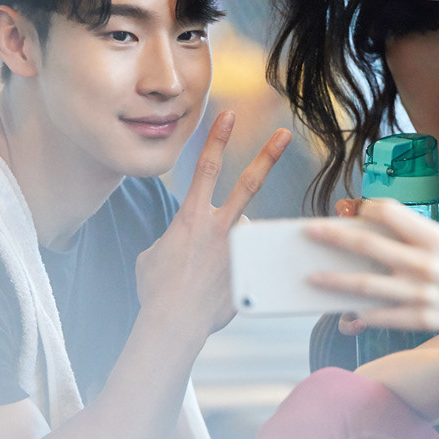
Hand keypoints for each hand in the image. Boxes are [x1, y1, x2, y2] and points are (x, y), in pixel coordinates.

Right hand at [136, 111, 290, 333]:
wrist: (172, 323)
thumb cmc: (156, 289)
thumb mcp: (155, 254)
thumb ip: (175, 237)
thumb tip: (186, 240)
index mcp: (192, 217)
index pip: (206, 167)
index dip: (217, 138)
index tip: (228, 115)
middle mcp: (219, 226)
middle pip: (248, 183)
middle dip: (267, 156)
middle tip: (283, 134)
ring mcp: (237, 247)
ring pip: (244, 229)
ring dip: (231, 243)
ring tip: (209, 271)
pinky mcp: (248, 269)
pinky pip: (249, 259)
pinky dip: (238, 268)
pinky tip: (220, 287)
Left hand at [306, 199, 438, 341]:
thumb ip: (417, 242)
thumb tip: (374, 241)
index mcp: (435, 236)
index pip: (388, 213)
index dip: (366, 209)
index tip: (353, 210)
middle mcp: (426, 263)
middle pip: (368, 246)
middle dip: (333, 237)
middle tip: (309, 232)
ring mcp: (423, 294)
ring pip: (366, 286)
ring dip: (335, 280)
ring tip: (312, 277)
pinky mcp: (424, 320)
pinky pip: (382, 317)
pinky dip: (361, 315)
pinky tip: (345, 313)